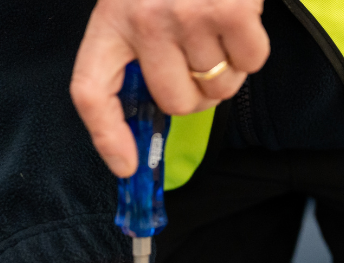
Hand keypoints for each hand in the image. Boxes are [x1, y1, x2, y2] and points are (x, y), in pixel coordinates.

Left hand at [71, 0, 269, 176]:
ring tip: (219, 28)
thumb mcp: (138, 3)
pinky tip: (241, 20)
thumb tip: (158, 115)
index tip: (126, 166)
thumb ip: (137, 51)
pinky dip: (253, 49)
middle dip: (198, 93)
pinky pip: (251, 62)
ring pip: (218, 87)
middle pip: (175, 102)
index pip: (90, 92)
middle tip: (202, 61)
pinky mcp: (230, 8)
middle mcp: (144, 20)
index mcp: (110, 19)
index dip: (106, 137)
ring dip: (229, 67)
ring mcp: (187, 14)